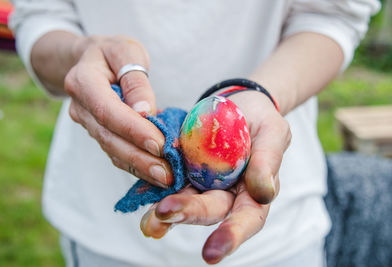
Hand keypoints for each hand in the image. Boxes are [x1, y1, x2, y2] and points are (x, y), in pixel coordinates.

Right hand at [64, 35, 172, 187]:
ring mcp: (87, 124)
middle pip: (109, 138)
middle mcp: (80, 108)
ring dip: (140, 167)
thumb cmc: (113, 53)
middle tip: (167, 173)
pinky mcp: (99, 134)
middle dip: (139, 158)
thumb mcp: (127, 52)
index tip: (159, 144)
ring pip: (112, 150)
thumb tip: (146, 112)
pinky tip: (155, 175)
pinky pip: (116, 153)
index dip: (133, 130)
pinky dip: (136, 166)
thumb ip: (136, 81)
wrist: (92, 60)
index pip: (108, 111)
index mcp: (83, 82)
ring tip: (167, 178)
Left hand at [140, 90, 290, 263]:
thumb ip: (268, 160)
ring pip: (185, 202)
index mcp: (253, 192)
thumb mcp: (273, 132)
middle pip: (209, 210)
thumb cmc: (261, 120)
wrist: (237, 105)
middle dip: (188, 213)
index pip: (247, 219)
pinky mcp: (184, 171)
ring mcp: (202, 184)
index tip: (211, 252)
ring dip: (166, 213)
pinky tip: (142, 195)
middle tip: (165, 212)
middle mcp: (226, 194)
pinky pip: (168, 182)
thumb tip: (263, 193)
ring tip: (149, 220)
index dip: (231, 235)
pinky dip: (154, 190)